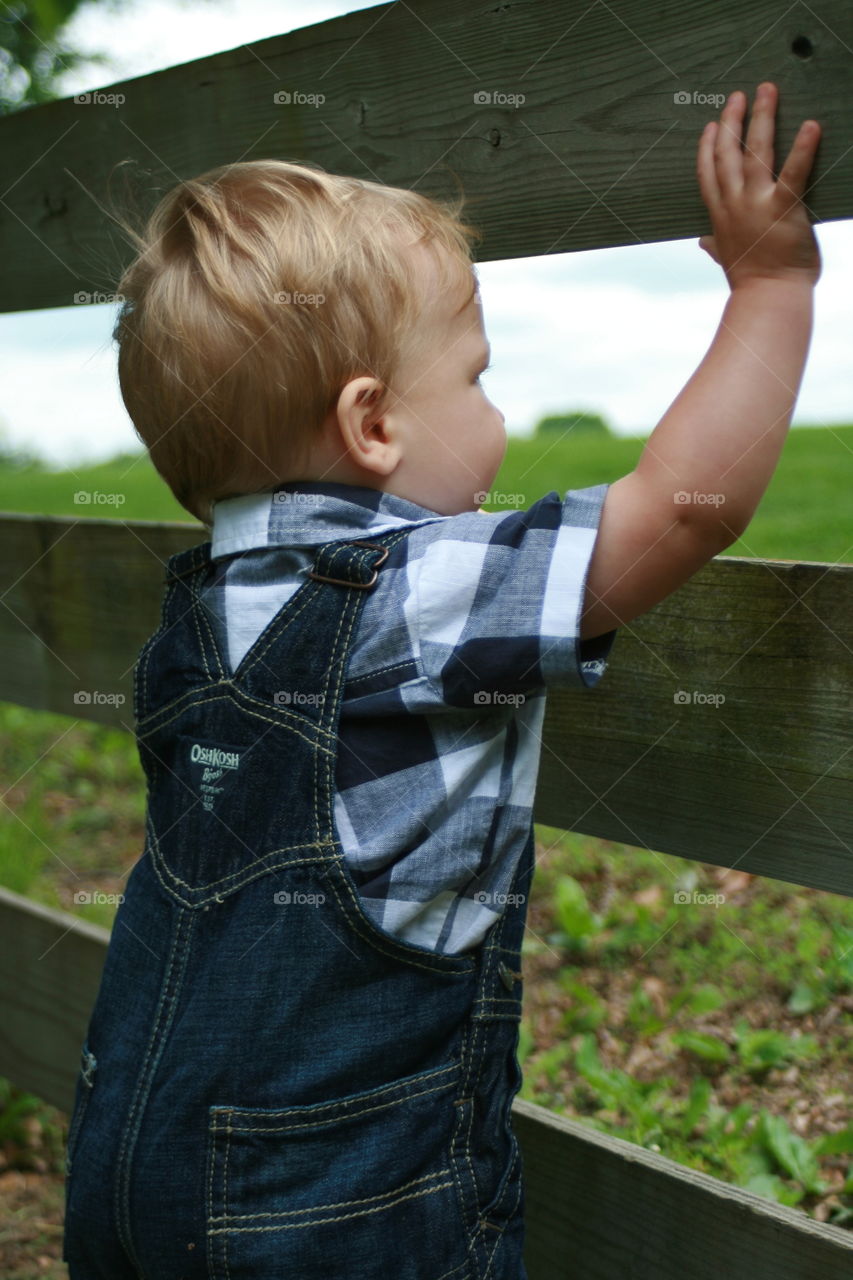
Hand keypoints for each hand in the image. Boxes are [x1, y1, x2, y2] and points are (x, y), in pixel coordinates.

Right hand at [697, 82, 821, 287]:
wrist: (768, 298)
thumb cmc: (752, 282)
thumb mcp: (727, 260)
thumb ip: (715, 246)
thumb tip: (704, 242)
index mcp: (720, 216)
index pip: (707, 173)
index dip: (708, 146)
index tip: (711, 124)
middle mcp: (734, 205)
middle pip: (727, 154)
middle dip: (732, 121)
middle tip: (738, 95)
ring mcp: (756, 205)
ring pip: (755, 153)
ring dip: (761, 119)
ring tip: (767, 92)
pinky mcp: (783, 208)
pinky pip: (794, 172)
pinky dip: (803, 148)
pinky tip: (811, 125)